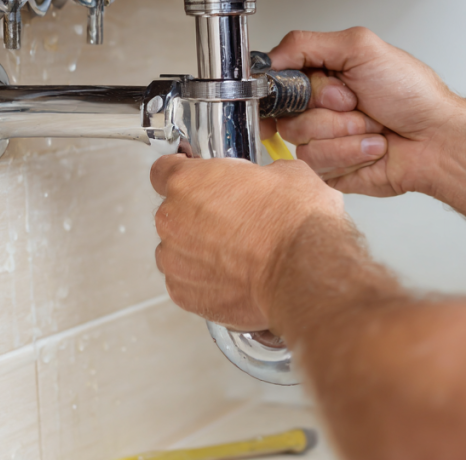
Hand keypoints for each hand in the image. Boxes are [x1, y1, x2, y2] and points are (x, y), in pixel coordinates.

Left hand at [150, 154, 345, 330]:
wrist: (303, 269)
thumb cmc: (293, 222)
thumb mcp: (285, 172)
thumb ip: (257, 175)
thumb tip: (264, 183)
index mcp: (188, 183)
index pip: (163, 171)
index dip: (182, 173)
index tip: (195, 179)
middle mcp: (173, 220)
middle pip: (174, 213)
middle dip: (199, 215)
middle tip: (235, 219)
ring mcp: (176, 261)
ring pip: (179, 251)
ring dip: (199, 250)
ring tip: (238, 253)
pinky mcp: (186, 295)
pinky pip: (188, 283)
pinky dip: (206, 280)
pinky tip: (236, 276)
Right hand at [269, 27, 465, 196]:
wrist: (437, 139)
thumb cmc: (412, 94)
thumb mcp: (361, 48)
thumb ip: (306, 44)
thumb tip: (268, 57)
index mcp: (322, 75)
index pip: (278, 79)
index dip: (296, 87)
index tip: (326, 89)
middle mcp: (319, 107)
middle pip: (286, 112)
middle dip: (330, 109)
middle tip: (358, 103)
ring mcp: (324, 139)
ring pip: (300, 139)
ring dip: (344, 132)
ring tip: (372, 127)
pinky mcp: (330, 169)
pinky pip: (317, 163)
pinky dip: (351, 152)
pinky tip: (373, 147)